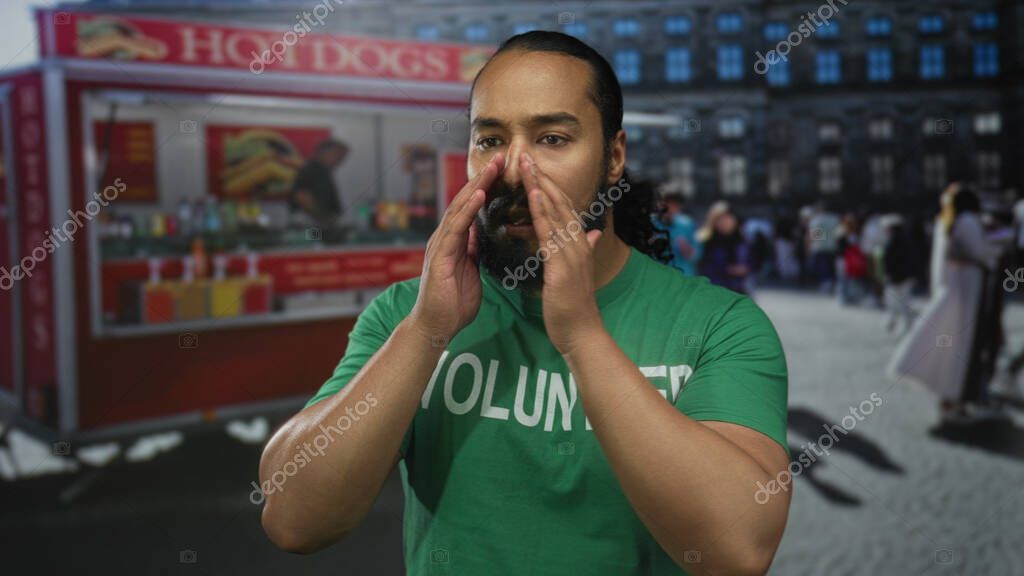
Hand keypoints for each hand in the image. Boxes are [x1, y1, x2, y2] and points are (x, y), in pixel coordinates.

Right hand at [408, 153, 501, 342]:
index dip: (488, 188)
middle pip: (466, 200)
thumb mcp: (470, 272)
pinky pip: (456, 227)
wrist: (437, 327)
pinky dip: (468, 209)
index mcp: (456, 241)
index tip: (505, 171)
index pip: (473, 208)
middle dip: (484, 178)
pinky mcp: (440, 255)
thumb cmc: (454, 304)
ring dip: (477, 185)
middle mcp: (446, 237)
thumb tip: (480, 235)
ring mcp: (441, 244)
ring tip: (494, 167)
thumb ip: (473, 252)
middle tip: (502, 157)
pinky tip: (479, 194)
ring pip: (460, 207)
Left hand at [520, 152, 603, 353]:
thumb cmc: (575, 307)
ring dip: (540, 186)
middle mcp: (578, 243)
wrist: (582, 334)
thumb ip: (585, 249)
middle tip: (526, 155)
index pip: (563, 207)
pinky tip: (532, 196)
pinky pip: (550, 233)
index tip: (534, 166)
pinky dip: (542, 212)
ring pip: (555, 212)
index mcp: (579, 244)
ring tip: (527, 165)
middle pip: (559, 203)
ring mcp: (572, 253)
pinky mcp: (563, 265)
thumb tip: (595, 233)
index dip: (549, 185)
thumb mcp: (579, 273)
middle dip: (542, 178)